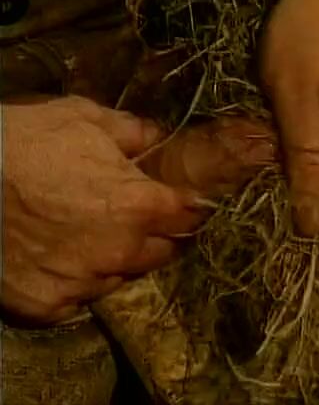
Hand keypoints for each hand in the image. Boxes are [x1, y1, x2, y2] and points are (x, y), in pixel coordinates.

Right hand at [1, 96, 203, 324]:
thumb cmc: (24, 141)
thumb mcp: (83, 118)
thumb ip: (133, 131)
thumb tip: (159, 138)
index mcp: (138, 206)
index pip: (188, 216)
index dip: (188, 208)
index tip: (182, 204)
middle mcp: (120, 251)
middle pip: (161, 252)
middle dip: (156, 236)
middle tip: (134, 220)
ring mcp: (83, 283)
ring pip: (120, 277)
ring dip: (115, 261)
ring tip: (87, 239)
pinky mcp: (46, 306)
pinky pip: (77, 300)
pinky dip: (75, 283)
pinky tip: (56, 260)